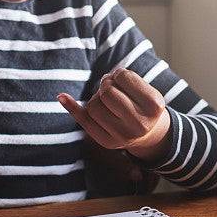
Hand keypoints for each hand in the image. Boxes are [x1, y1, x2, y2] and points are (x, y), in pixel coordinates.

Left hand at [57, 68, 171, 161]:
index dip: (118, 74)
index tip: (122, 79)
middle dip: (106, 85)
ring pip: (93, 105)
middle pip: (107, 92)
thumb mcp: (145, 89)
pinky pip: (84, 120)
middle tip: (111, 87)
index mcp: (154, 105)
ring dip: (97, 97)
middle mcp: (140, 124)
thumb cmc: (143, 105)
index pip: (123, 77)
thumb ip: (124, 80)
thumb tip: (97, 82)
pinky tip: (62, 97)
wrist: (150, 134)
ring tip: (109, 101)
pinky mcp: (108, 142)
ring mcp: (123, 136)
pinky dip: (72, 107)